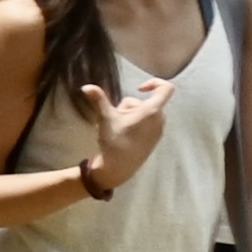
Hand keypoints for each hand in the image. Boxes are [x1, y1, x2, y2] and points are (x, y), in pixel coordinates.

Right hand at [85, 76, 174, 192]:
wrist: (119, 168)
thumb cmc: (115, 141)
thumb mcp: (105, 118)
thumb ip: (99, 100)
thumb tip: (86, 87)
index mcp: (152, 111)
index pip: (166, 88)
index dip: (154, 83)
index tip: (138, 88)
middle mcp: (160, 119)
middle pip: (148, 102)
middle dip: (131, 106)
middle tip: (117, 116)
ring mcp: (159, 130)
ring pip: (147, 114)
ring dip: (133, 116)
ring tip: (119, 127)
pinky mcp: (155, 139)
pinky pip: (148, 124)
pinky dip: (137, 124)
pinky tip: (125, 135)